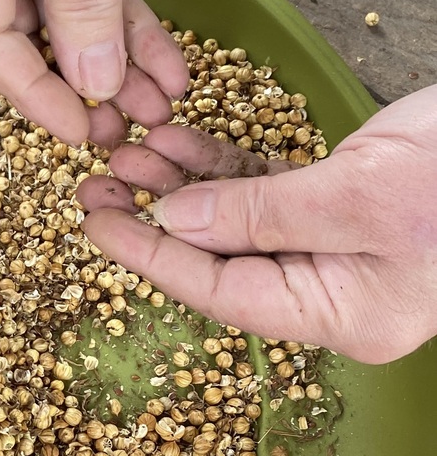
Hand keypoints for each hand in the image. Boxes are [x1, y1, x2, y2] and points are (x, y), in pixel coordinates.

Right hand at [0, 0, 224, 148]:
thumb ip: (83, 7)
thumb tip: (86, 87)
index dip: (31, 93)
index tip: (80, 131)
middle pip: (22, 34)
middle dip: (77, 84)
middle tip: (123, 129)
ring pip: (66, 18)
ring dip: (113, 63)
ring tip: (157, 107)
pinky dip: (131, 25)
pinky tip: (166, 64)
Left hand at [78, 85, 436, 362]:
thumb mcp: (362, 195)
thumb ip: (264, 214)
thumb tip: (177, 219)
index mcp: (342, 314)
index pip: (221, 294)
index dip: (152, 258)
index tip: (96, 226)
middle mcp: (336, 291)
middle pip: (220, 262)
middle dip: (155, 218)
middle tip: (93, 182)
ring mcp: (341, 249)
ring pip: (236, 223)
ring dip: (180, 185)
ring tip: (124, 151)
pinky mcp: (346, 203)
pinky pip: (265, 192)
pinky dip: (220, 167)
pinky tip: (176, 140)